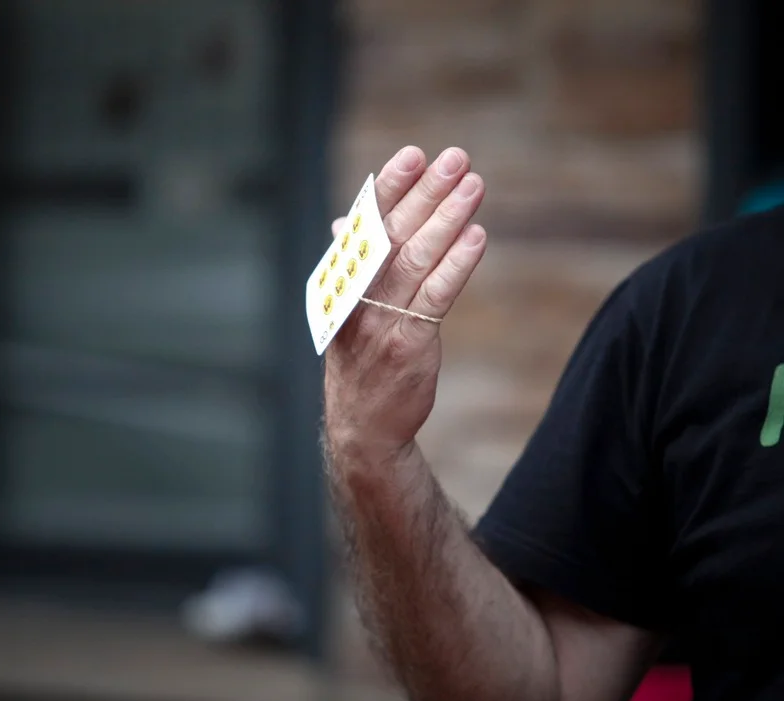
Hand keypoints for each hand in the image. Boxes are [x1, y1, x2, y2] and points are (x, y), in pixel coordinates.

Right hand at [323, 146, 485, 459]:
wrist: (363, 428)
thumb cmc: (359, 362)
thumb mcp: (345, 311)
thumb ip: (350, 265)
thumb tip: (343, 223)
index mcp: (339, 283)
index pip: (364, 226)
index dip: (388, 190)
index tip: (412, 156)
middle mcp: (355, 297)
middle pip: (392, 235)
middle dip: (424, 193)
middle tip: (454, 157)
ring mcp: (380, 320)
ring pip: (416, 260)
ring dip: (446, 219)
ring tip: (472, 185)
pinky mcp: (408, 344)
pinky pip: (434, 298)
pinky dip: (456, 265)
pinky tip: (477, 237)